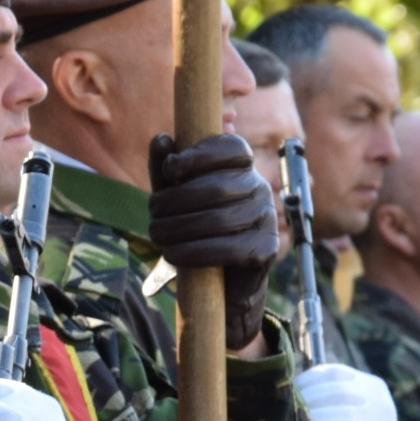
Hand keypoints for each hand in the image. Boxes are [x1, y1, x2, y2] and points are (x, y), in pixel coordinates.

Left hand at [148, 132, 278, 349]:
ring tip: (157, 235)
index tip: (170, 169)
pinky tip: (173, 254)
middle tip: (153, 215)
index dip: (198, 154)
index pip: (230, 147)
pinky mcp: (265, 249)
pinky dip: (195, 252)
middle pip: (217, 186)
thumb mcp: (176, 197)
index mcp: (243, 167)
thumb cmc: (197, 229)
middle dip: (176, 200)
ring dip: (179, 229)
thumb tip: (161, 139)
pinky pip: (229, 249)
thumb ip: (167, 171)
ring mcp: (267, 217)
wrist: (221, 281)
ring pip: (220, 219)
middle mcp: (260, 187)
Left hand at [295, 363, 410, 420]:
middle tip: (284, 412)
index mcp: (372, 386)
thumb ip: (327, 397)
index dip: (306, 381)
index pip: (334, 373)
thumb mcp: (348, 411)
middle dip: (307, 401)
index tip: (287, 392)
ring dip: (313, 420)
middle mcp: (381, 403)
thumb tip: (284, 387)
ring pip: (343, 416)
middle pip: (338, 393)